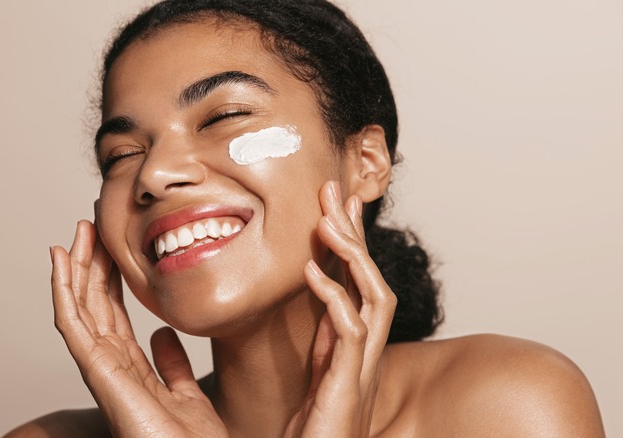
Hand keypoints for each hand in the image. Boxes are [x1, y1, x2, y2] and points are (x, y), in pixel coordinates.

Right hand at [51, 220, 226, 436]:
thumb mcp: (186, 392)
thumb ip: (171, 363)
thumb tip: (161, 333)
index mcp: (130, 369)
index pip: (113, 314)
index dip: (108, 279)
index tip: (110, 247)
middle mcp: (110, 367)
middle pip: (93, 305)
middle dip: (90, 265)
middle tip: (89, 227)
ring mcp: (101, 369)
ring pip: (79, 308)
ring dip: (74, 268)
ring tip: (74, 233)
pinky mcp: (98, 372)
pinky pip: (73, 325)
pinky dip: (63, 291)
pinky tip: (60, 261)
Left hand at [283, 181, 396, 436]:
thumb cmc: (316, 431)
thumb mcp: (320, 375)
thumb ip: (325, 342)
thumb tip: (322, 307)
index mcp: (356, 346)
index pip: (360, 282)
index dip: (353, 241)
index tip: (340, 204)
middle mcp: (366, 352)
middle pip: (372, 280)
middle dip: (355, 234)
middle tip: (335, 191)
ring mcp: (361, 367)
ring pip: (374, 298)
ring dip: (352, 257)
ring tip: (327, 221)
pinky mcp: (348, 384)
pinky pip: (348, 332)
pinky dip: (334, 297)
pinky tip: (311, 271)